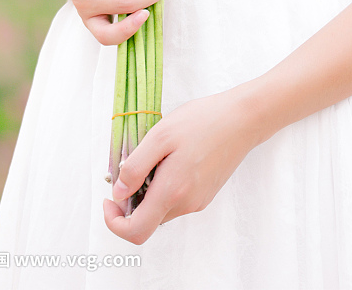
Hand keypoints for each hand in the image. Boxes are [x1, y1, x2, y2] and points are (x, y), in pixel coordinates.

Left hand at [102, 88, 257, 243]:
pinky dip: (164, 187)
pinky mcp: (205, 194)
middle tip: (129, 169)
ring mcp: (197, 201)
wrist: (243, 119)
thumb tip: (118, 193)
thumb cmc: (202, 121)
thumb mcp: (160, 135)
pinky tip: (171, 158)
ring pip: (161, 209)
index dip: (114, 222)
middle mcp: (186, 204)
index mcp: (172, 192)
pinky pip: (175, 200)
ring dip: (148, 192)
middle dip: (131, 201)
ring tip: (154, 157)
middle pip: (147, 220)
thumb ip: (135, 167)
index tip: (108, 200)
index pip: (135, 231)